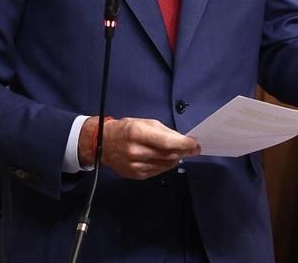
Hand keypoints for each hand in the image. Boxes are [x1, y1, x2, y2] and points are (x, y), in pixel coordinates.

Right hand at [78, 116, 199, 179]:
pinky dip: (166, 165)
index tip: (195, 144)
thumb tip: (183, 140)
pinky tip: (166, 158)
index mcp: (137, 133)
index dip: (184, 144)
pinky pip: (158, 171)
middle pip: (168, 155)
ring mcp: (134, 165)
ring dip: (176, 158)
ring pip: (165, 165)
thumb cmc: (125, 129)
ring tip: (180, 152)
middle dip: (184, 151)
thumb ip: (165, 132)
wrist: (102, 143)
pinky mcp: (135, 174)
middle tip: (193, 148)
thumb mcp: (144, 123)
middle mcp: (135, 151)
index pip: (166, 142)